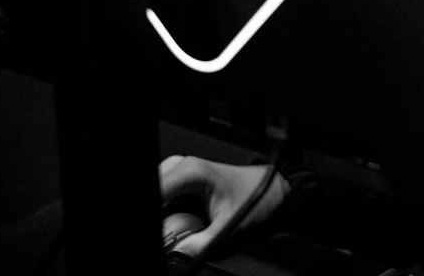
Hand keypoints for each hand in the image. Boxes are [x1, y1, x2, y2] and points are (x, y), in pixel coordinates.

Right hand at [159, 155, 288, 256]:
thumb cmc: (255, 196)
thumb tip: (177, 255)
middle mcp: (180, 168)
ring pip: (156, 199)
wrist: (271, 188)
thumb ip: (200, 244)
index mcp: (190, 172)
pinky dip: (164, 215)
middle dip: (158, 218)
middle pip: (152, 196)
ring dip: (161, 217)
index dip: (152, 217)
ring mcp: (178, 173)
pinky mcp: (178, 183)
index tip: (160, 233)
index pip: (154, 192)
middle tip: (171, 234)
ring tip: (180, 227)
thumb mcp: (229, 225)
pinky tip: (178, 223)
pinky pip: (162, 201)